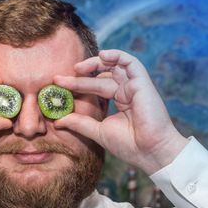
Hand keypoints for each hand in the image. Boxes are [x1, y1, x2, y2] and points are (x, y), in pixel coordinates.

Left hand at [53, 49, 188, 174]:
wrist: (150, 152)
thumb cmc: (129, 145)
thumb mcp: (98, 131)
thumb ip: (79, 123)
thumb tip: (57, 121)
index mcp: (119, 101)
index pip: (95, 88)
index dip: (77, 85)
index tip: (58, 86)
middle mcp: (126, 91)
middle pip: (100, 78)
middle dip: (79, 77)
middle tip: (59, 79)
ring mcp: (134, 86)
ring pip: (112, 67)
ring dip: (94, 64)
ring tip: (76, 68)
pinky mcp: (142, 82)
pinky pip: (129, 62)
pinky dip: (116, 55)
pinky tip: (101, 55)